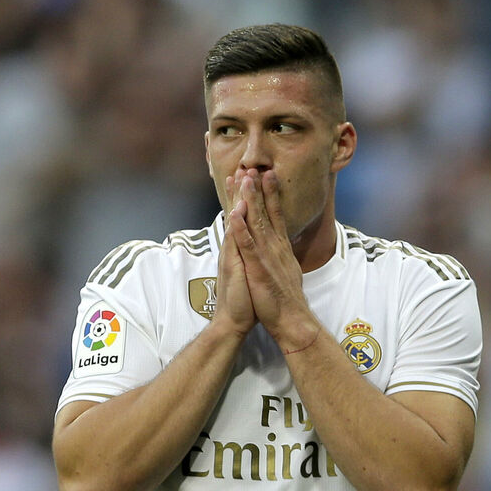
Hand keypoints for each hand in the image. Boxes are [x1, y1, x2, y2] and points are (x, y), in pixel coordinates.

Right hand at [214, 175, 256, 336]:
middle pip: (238, 215)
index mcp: (242, 249)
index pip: (244, 219)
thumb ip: (251, 256)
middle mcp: (235, 249)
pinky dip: (235, 227)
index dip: (247, 199)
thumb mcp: (252, 272)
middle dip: (241, 191)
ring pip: (236, 223)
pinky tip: (236, 212)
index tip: (248, 178)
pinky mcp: (234, 266)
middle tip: (243, 168)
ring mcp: (233, 256)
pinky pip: (235, 244)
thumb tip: (257, 245)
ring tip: (240, 179)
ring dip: (238, 201)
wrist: (233, 323)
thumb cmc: (246, 299)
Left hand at [229, 170, 317, 347]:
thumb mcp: (287, 270)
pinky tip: (235, 213)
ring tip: (244, 179)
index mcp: (280, 247)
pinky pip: (248, 244)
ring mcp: (267, 255)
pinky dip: (241, 228)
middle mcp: (275, 246)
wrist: (291, 319)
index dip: (269, 194)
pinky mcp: (258, 267)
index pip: (275, 214)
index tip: (266, 175)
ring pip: (256, 222)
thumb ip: (282, 254)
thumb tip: (281, 245)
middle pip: (265, 212)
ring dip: (250, 199)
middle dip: (259, 188)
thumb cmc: (285, 298)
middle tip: (254, 166)